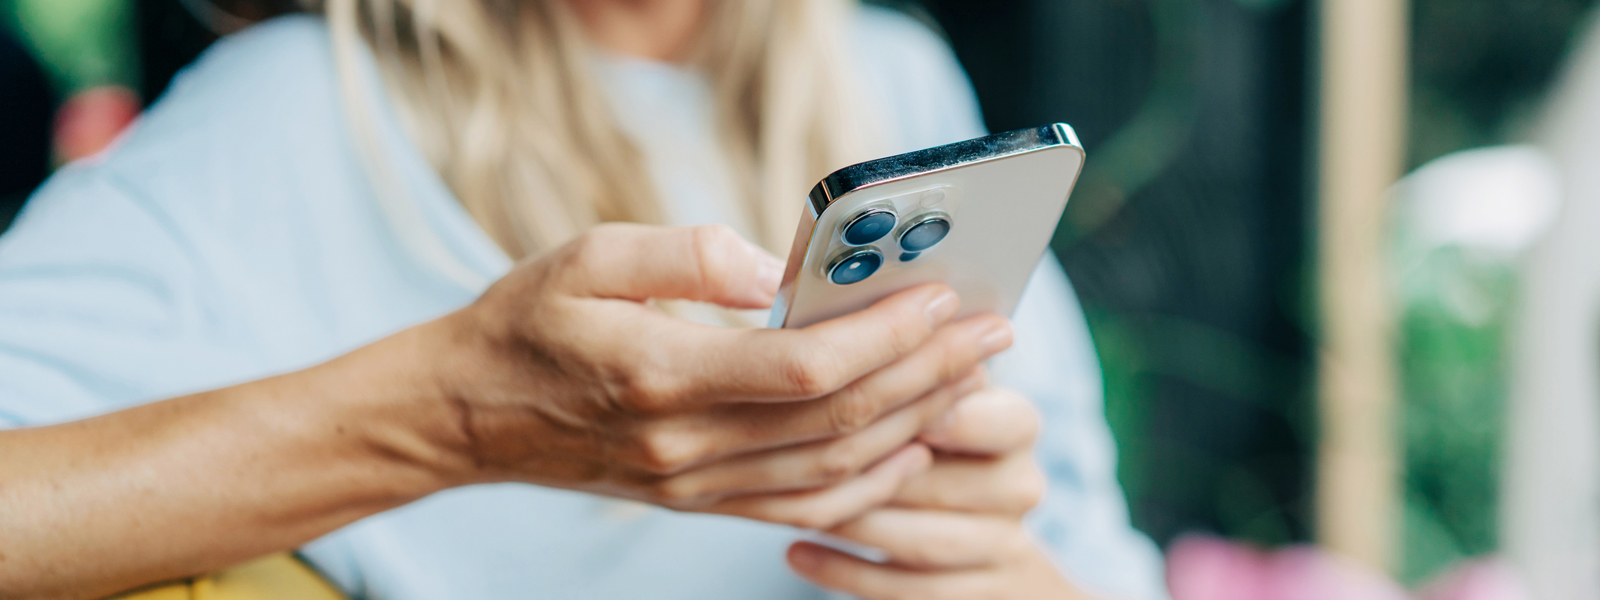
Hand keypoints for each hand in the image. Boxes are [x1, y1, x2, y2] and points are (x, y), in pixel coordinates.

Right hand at [415, 224, 1013, 528]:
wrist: (468, 414)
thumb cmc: (526, 322)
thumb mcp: (588, 255)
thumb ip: (689, 254)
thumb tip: (779, 270)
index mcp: (661, 375)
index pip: (804, 369)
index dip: (886, 336)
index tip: (944, 297)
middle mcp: (686, 446)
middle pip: (838, 421)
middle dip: (929, 373)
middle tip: (993, 330)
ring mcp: (694, 486)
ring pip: (834, 470)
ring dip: (914, 424)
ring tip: (970, 376)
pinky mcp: (698, 503)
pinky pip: (803, 508)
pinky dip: (869, 485)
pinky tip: (910, 448)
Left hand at [786, 387, 1096, 598]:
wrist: (991, 548)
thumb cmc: (941, 444)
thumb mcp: (939, 399)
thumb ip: (911, 372)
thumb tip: (844, 334)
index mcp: (1016, 427)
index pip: (1006, 419)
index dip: (955, 417)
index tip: (897, 408)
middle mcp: (1019, 487)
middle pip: (947, 483)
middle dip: (876, 473)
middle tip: (807, 457)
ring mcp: (1000, 547)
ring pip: (923, 541)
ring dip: (855, 522)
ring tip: (793, 503)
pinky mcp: (973, 595)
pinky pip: (907, 589)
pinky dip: (845, 571)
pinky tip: (795, 551)